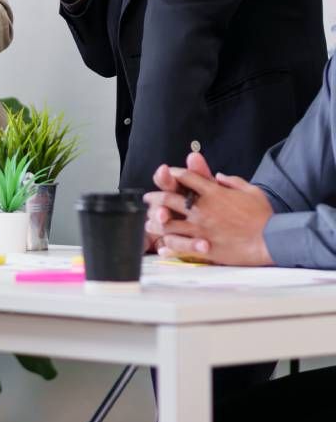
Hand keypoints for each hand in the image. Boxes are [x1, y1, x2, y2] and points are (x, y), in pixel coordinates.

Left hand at [143, 167, 273, 265]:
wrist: (273, 240)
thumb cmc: (264, 216)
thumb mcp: (251, 191)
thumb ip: (232, 181)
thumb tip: (218, 176)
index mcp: (214, 193)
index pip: (187, 178)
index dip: (175, 174)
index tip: (169, 174)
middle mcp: (203, 209)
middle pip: (169, 198)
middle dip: (156, 196)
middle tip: (149, 198)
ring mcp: (201, 228)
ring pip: (169, 223)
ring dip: (156, 220)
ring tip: (149, 221)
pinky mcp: (204, 247)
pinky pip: (179, 245)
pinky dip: (168, 245)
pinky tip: (162, 245)